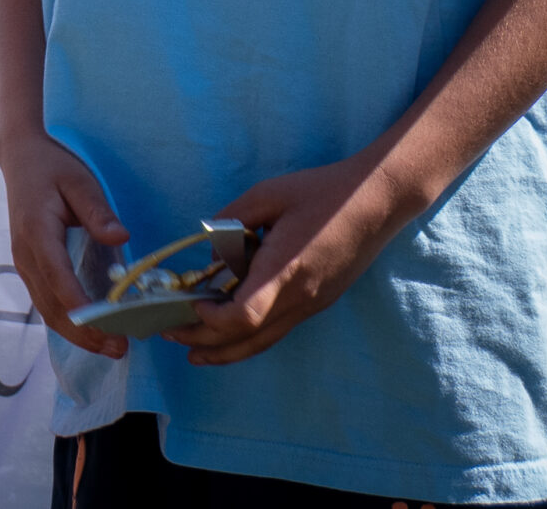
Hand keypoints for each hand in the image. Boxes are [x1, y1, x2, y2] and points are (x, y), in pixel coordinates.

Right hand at [0, 128, 129, 360]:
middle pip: (50, 303)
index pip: (56, 275)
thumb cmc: (53, 167)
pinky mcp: (29, 266)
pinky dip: (67, 322)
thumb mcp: (79, 180)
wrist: (20, 159)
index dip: (77, 303)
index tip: (103, 326)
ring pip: (46, 309)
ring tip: (110, 348)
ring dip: (76, 333)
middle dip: (83, 331)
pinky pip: (45, 302)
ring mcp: (23, 262)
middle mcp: (25, 253)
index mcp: (36, 231)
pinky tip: (90, 333)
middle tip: (119, 348)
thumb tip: (121, 236)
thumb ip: (97, 210)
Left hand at [167, 154, 408, 365]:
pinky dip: (249, 339)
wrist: (377, 203)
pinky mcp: (318, 303)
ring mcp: (312, 304)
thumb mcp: (267, 194)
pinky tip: (231, 335)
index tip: (192, 303)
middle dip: (204, 341)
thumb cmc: (320, 192)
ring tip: (195, 354)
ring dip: (226, 351)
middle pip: (247, 337)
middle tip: (170, 334)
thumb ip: (232, 221)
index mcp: (285, 268)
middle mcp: (300, 296)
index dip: (212, 319)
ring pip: (264, 341)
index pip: (245, 315)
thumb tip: (212, 256)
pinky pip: (278, 330)